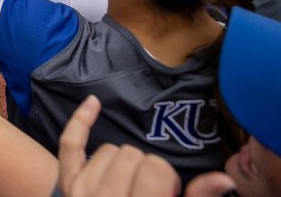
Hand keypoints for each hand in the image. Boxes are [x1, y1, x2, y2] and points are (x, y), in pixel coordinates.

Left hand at [58, 97, 235, 196]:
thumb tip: (223, 179)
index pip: (154, 168)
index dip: (166, 177)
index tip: (168, 193)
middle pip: (131, 154)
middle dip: (146, 170)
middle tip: (149, 193)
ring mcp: (79, 190)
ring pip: (109, 149)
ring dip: (123, 164)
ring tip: (130, 187)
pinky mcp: (66, 183)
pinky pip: (70, 142)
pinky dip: (81, 121)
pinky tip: (94, 103)